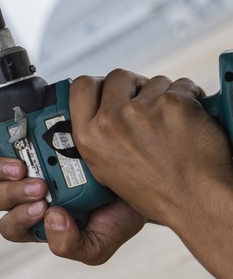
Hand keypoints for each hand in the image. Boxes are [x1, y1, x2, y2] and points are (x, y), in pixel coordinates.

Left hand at [0, 127, 144, 264]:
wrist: (138, 179)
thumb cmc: (115, 214)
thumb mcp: (101, 241)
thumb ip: (72, 245)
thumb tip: (50, 219)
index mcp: (35, 222)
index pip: (11, 227)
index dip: (19, 219)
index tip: (43, 207)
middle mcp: (24, 195)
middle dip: (15, 194)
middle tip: (40, 186)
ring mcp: (23, 165)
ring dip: (2, 170)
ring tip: (24, 167)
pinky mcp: (24, 140)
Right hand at [70, 70, 232, 228]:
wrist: (197, 201)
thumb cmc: (158, 191)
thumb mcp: (106, 169)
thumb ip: (98, 136)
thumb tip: (100, 108)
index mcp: (89, 137)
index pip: (81, 86)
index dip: (98, 84)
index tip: (110, 89)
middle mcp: (110, 121)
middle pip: (118, 77)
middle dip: (135, 86)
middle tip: (147, 103)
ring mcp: (141, 111)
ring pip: (153, 81)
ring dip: (165, 94)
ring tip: (172, 122)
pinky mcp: (172, 103)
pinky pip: (182, 86)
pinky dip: (191, 98)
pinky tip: (190, 120)